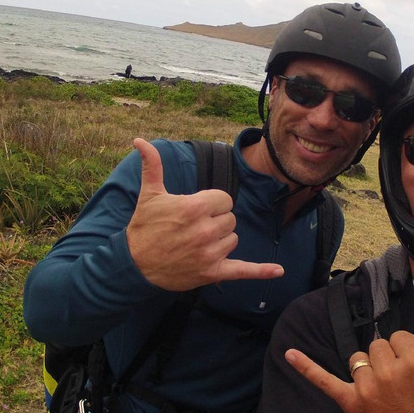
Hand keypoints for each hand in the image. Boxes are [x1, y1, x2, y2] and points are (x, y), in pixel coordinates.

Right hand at [125, 138, 284, 290]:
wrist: (134, 264)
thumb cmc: (144, 227)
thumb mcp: (149, 194)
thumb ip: (152, 165)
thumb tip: (140, 140)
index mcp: (195, 208)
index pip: (225, 200)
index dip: (212, 204)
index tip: (196, 211)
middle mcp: (205, 230)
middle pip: (230, 219)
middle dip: (215, 222)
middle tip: (192, 228)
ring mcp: (210, 253)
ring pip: (233, 239)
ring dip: (220, 241)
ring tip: (196, 244)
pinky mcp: (212, 272)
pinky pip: (243, 270)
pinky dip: (261, 271)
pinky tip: (279, 271)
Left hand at [286, 321, 413, 412]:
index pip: (397, 338)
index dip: (404, 352)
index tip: (412, 371)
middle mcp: (389, 373)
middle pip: (376, 346)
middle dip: (386, 360)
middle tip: (398, 383)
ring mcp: (368, 388)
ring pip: (359, 359)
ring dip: (367, 370)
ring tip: (383, 390)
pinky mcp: (350, 402)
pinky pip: (325, 380)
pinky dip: (305, 367)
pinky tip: (289, 354)